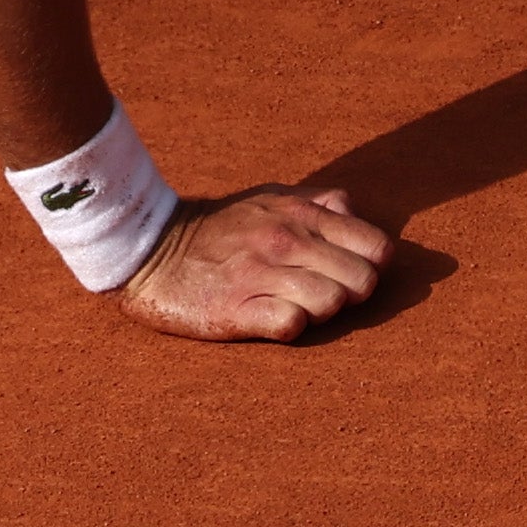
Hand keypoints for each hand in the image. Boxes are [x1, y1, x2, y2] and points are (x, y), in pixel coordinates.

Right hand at [116, 185, 391, 341]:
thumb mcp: (270, 199)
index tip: (347, 272)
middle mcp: (284, 241)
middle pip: (362, 282)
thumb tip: (355, 216)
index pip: (376, 247)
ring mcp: (261, 275)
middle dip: (350, 294)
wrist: (151, 250)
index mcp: (299, 214)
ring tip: (295, 306)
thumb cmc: (219, 228)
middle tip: (323, 294)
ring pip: (332, 304)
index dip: (370, 265)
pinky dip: (290, 326)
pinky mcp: (236, 309)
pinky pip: (290, 325)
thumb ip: (317, 203)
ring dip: (321, 312)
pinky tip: (273, 318)